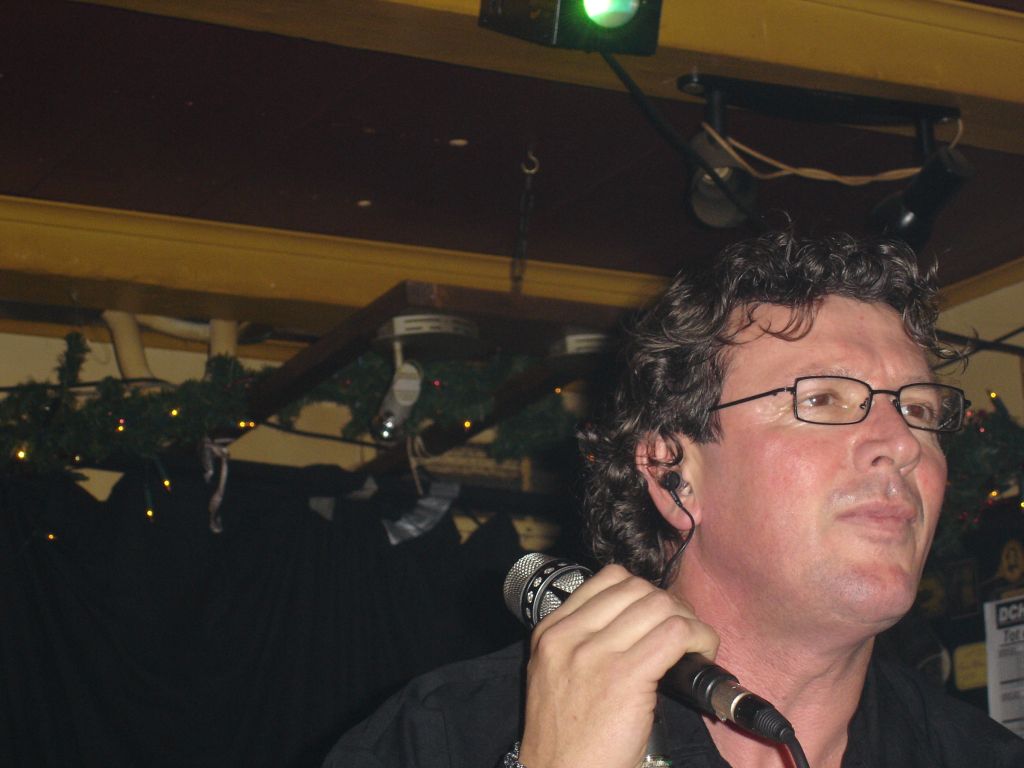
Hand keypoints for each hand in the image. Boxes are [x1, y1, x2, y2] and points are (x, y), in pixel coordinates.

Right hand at [518, 564, 718, 767]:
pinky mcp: (625, 677)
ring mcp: (595, 655)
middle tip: (684, 631)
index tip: (660, 614)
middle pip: (637, 588)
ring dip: (689, 621)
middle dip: (671, 604)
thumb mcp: (553, 676)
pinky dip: (699, 637)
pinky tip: (703, 652)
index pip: (608, 579)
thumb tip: (636, 623)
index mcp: (551, 632)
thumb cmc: (565, 739)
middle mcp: (569, 637)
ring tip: (696, 644)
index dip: (645, 591)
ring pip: (659, 606)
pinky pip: (675, 634)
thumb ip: (580, 643)